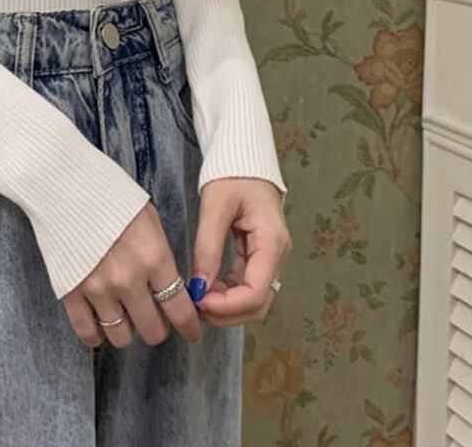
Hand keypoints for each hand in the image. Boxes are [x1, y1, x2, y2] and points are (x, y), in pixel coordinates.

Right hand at [62, 202, 201, 348]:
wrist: (66, 185)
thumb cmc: (111, 196)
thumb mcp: (149, 220)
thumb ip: (160, 256)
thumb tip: (168, 286)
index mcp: (154, 258)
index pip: (180, 309)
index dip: (189, 326)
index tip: (191, 332)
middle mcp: (129, 280)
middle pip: (152, 330)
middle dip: (157, 327)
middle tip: (153, 317)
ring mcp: (98, 289)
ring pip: (122, 337)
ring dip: (127, 331)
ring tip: (125, 316)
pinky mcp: (71, 292)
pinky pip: (87, 333)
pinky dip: (96, 335)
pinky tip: (100, 325)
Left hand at [190, 178, 291, 325]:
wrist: (244, 159)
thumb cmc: (233, 175)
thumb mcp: (215, 207)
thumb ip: (208, 247)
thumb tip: (199, 286)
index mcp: (272, 242)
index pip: (256, 292)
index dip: (227, 306)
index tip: (198, 301)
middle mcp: (277, 254)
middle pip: (258, 303)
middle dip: (226, 312)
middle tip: (194, 307)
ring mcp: (270, 256)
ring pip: (254, 298)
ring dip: (226, 306)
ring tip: (196, 298)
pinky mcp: (260, 255)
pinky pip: (247, 284)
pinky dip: (227, 292)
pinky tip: (206, 287)